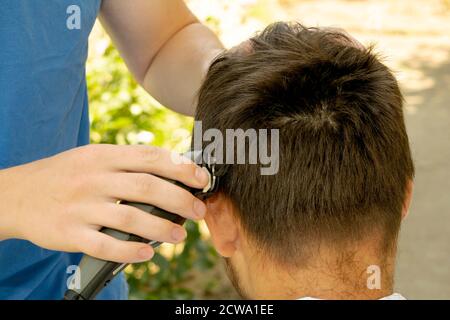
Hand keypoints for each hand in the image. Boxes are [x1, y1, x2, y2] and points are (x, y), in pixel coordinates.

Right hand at [0, 144, 208, 262]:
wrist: (16, 194)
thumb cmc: (64, 175)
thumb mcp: (92, 157)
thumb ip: (127, 162)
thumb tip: (172, 168)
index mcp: (103, 156)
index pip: (150, 157)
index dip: (181, 167)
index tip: (202, 179)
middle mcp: (94, 178)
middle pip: (147, 187)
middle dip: (180, 199)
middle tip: (198, 210)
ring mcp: (81, 206)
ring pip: (130, 217)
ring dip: (161, 228)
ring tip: (180, 235)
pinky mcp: (70, 233)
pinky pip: (106, 244)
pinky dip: (130, 250)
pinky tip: (148, 253)